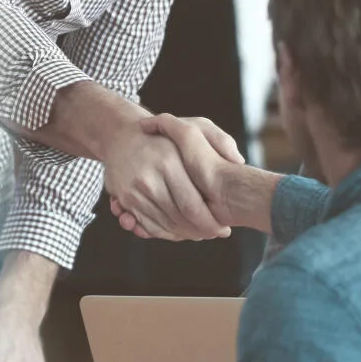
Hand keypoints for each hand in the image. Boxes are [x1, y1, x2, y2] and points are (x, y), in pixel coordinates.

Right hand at [115, 116, 267, 238]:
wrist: (121, 135)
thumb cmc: (165, 136)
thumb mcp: (195, 126)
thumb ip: (220, 139)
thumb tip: (238, 161)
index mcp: (168, 161)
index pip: (192, 206)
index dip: (210, 224)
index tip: (224, 229)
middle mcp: (148, 177)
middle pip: (178, 219)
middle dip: (200, 232)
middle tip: (214, 234)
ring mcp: (134, 190)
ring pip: (163, 226)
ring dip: (184, 234)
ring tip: (200, 233)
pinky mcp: (125, 199)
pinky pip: (147, 225)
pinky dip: (165, 233)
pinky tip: (180, 230)